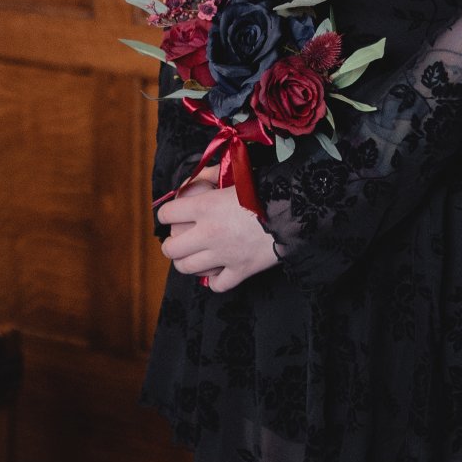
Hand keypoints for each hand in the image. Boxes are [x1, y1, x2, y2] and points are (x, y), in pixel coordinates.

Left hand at [157, 169, 279, 292]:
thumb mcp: (236, 175)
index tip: (170, 214)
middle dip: (171, 244)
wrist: (295, 210)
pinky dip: (215, 280)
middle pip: (171, 248)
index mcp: (205, 206)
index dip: (166, 214)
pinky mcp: (240, 271)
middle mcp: (208, 233)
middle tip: (179, 239)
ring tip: (194, 255)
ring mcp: (223, 255)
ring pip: (187, 269)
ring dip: (187, 262)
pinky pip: (217, 285)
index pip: (166, 214)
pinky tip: (219, 270)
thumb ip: (211, 175)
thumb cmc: (266, 188)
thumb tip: (195, 179)